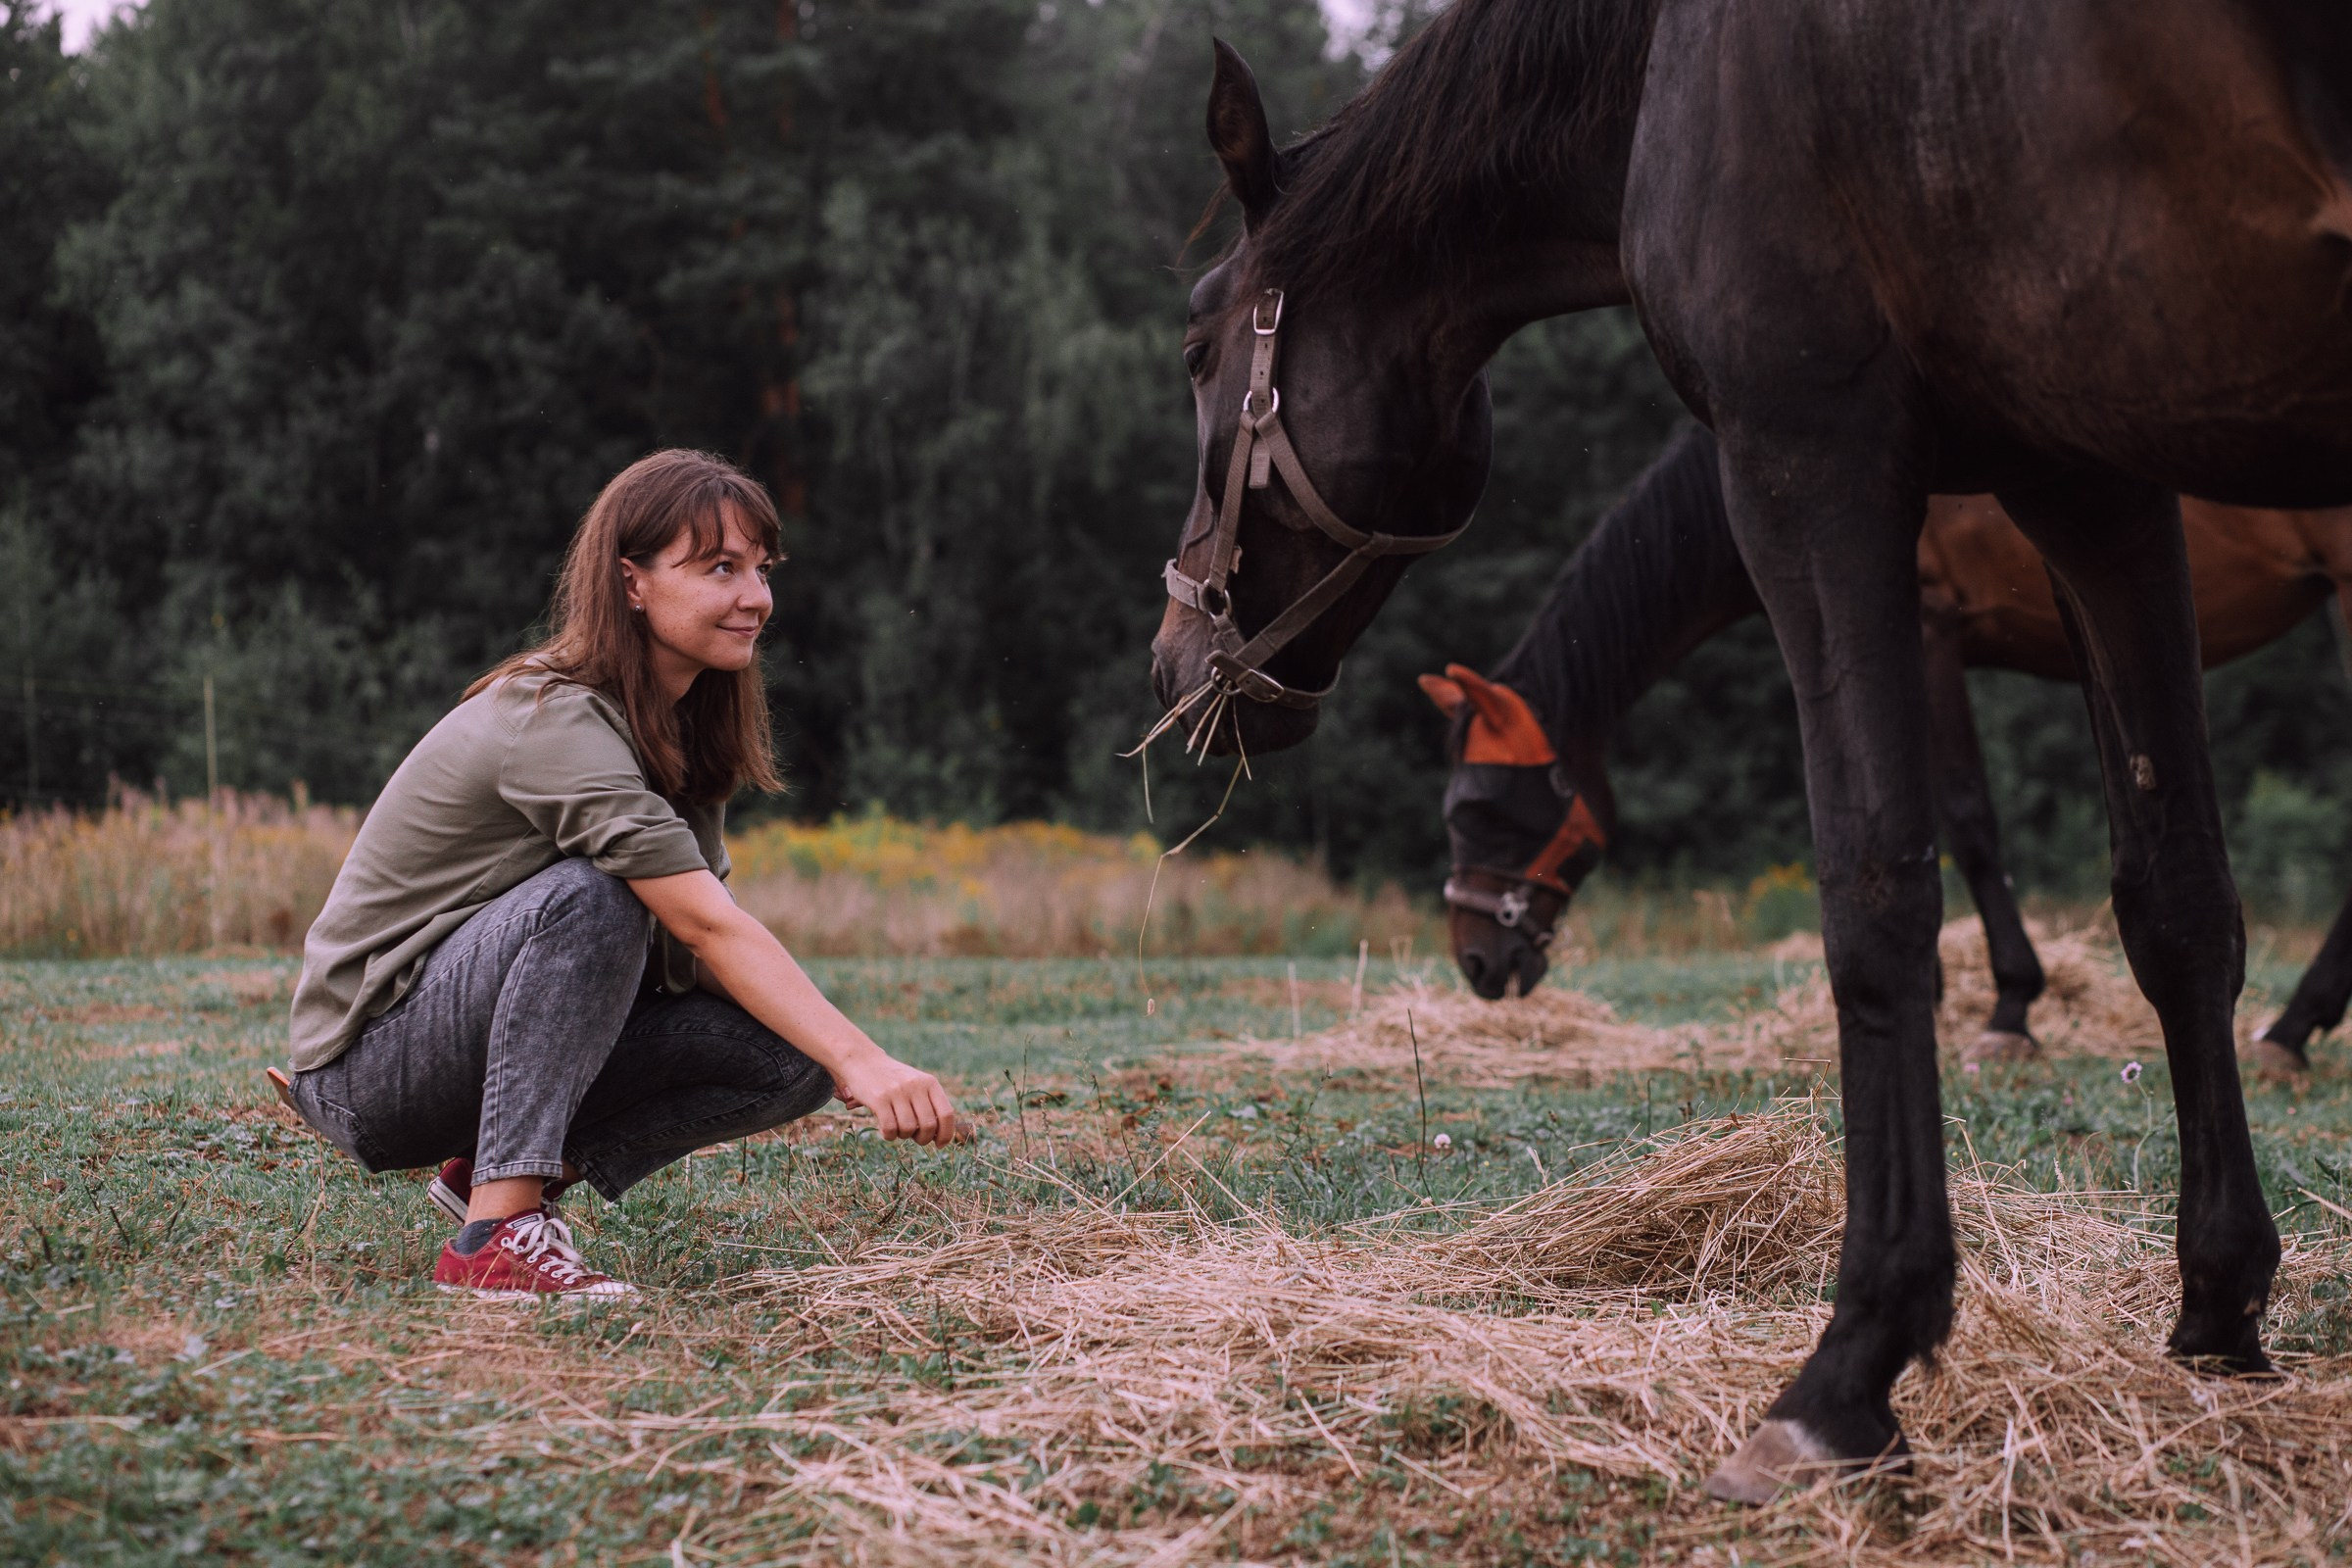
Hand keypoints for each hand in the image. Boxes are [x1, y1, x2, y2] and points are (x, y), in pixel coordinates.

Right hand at [833, 1053, 961, 1145]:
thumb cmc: (893, 1080)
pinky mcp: (879, 1098)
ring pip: (908, 1129)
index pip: (946, 1114)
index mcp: (929, 1083)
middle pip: (929, 1125)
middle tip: (914, 1137)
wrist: (863, 1061)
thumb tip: (940, 1137)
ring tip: (897, 1128)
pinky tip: (885, 1130)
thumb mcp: (916, 1085)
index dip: (946, 1134)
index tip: (939, 1144)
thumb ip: (929, 1105)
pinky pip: (890, 1128)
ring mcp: (897, 1091)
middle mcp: (915, 1085)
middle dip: (923, 1139)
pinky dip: (889, 1135)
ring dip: (903, 1136)